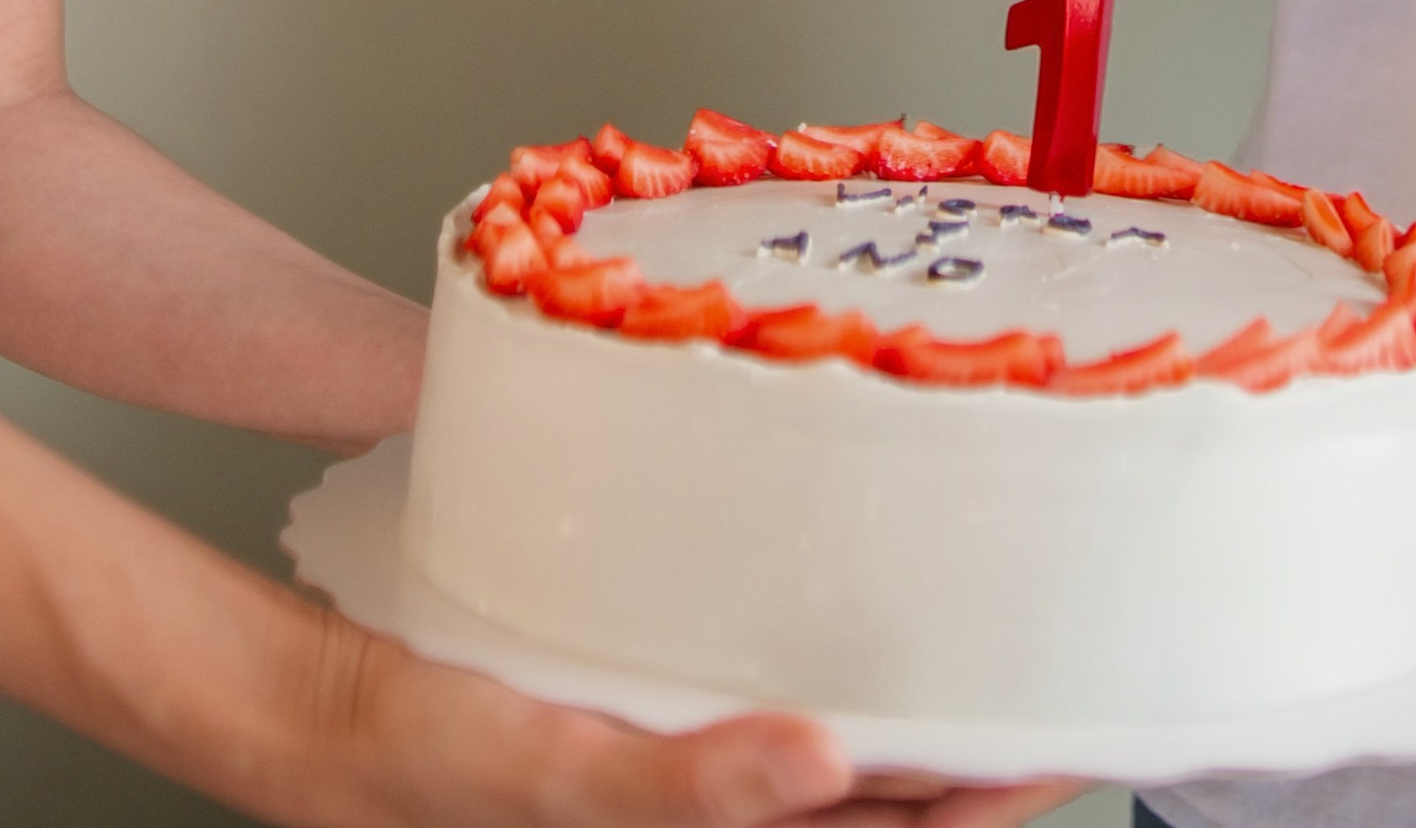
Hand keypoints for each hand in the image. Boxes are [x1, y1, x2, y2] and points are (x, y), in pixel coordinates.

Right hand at [303, 630, 1078, 827]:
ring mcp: (700, 764)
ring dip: (918, 700)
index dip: (993, 790)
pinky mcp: (666, 712)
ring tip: (993, 622)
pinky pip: (776, 695)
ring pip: (847, 751)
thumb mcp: (560, 777)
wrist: (335, 716)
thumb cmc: (435, 766)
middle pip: (893, 799)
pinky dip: (836, 665)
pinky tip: (856, 607)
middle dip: (980, 741)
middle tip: (1065, 652)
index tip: (1080, 726)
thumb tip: (826, 758)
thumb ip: (688, 785)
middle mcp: (729, 816)